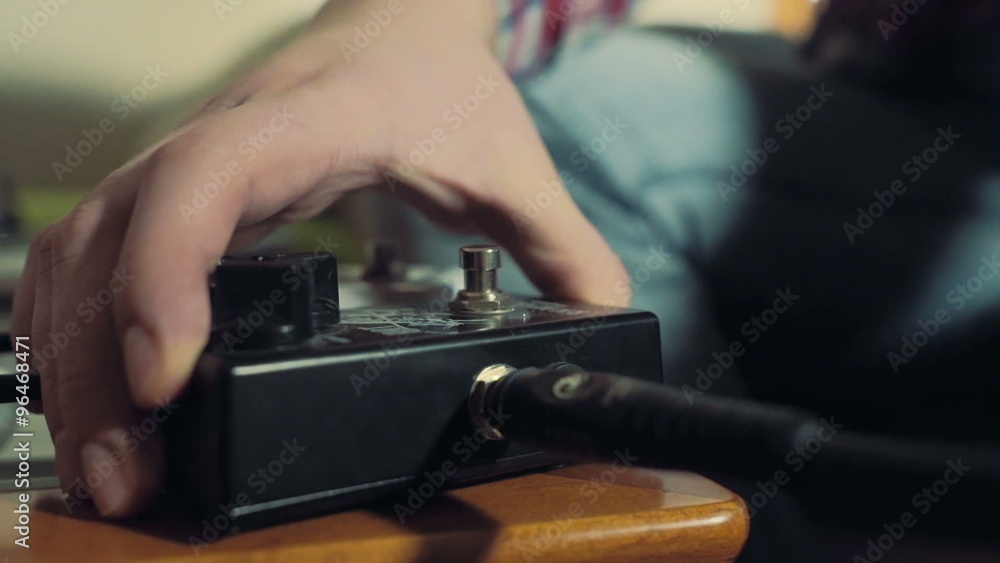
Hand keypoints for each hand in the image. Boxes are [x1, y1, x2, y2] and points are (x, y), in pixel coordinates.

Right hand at [11, 0, 628, 517]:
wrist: (395, 25)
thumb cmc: (440, 83)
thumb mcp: (510, 164)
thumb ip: (562, 247)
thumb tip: (604, 324)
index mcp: (302, 128)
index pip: (201, 183)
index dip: (167, 276)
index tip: (167, 376)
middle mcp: (224, 144)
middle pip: (111, 241)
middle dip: (99, 366)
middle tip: (127, 475)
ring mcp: (188, 166)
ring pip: (78, 251)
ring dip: (71, 358)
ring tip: (107, 461)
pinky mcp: (179, 194)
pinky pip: (89, 252)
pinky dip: (69, 322)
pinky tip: (86, 386)